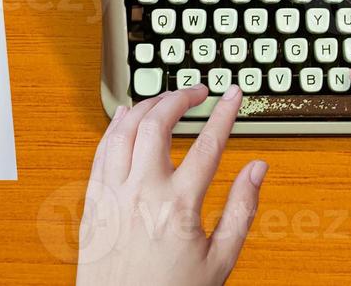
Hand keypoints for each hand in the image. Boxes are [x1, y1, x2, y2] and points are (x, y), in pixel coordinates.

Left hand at [76, 85, 266, 285]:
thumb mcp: (220, 261)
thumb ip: (241, 210)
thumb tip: (257, 169)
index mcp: (178, 206)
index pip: (208, 143)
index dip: (224, 112)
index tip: (232, 94)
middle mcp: (142, 193)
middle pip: (158, 122)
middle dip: (180, 96)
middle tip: (197, 91)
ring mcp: (113, 195)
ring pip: (124, 128)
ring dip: (147, 105)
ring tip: (165, 98)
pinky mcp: (93, 202)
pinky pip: (101, 150)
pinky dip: (116, 126)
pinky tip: (127, 117)